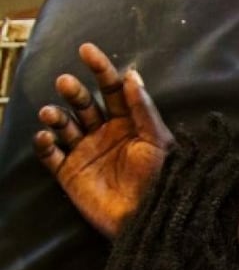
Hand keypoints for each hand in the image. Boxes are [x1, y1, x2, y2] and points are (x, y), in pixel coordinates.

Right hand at [33, 43, 173, 238]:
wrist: (151, 219)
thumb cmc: (162, 179)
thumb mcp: (159, 142)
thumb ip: (143, 110)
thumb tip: (132, 75)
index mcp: (128, 123)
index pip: (111, 89)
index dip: (100, 69)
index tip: (87, 50)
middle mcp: (104, 133)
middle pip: (83, 103)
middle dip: (73, 92)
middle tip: (66, 83)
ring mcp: (85, 152)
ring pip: (63, 125)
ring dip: (55, 115)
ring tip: (52, 114)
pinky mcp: (70, 174)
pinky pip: (50, 155)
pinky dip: (44, 143)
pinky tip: (47, 138)